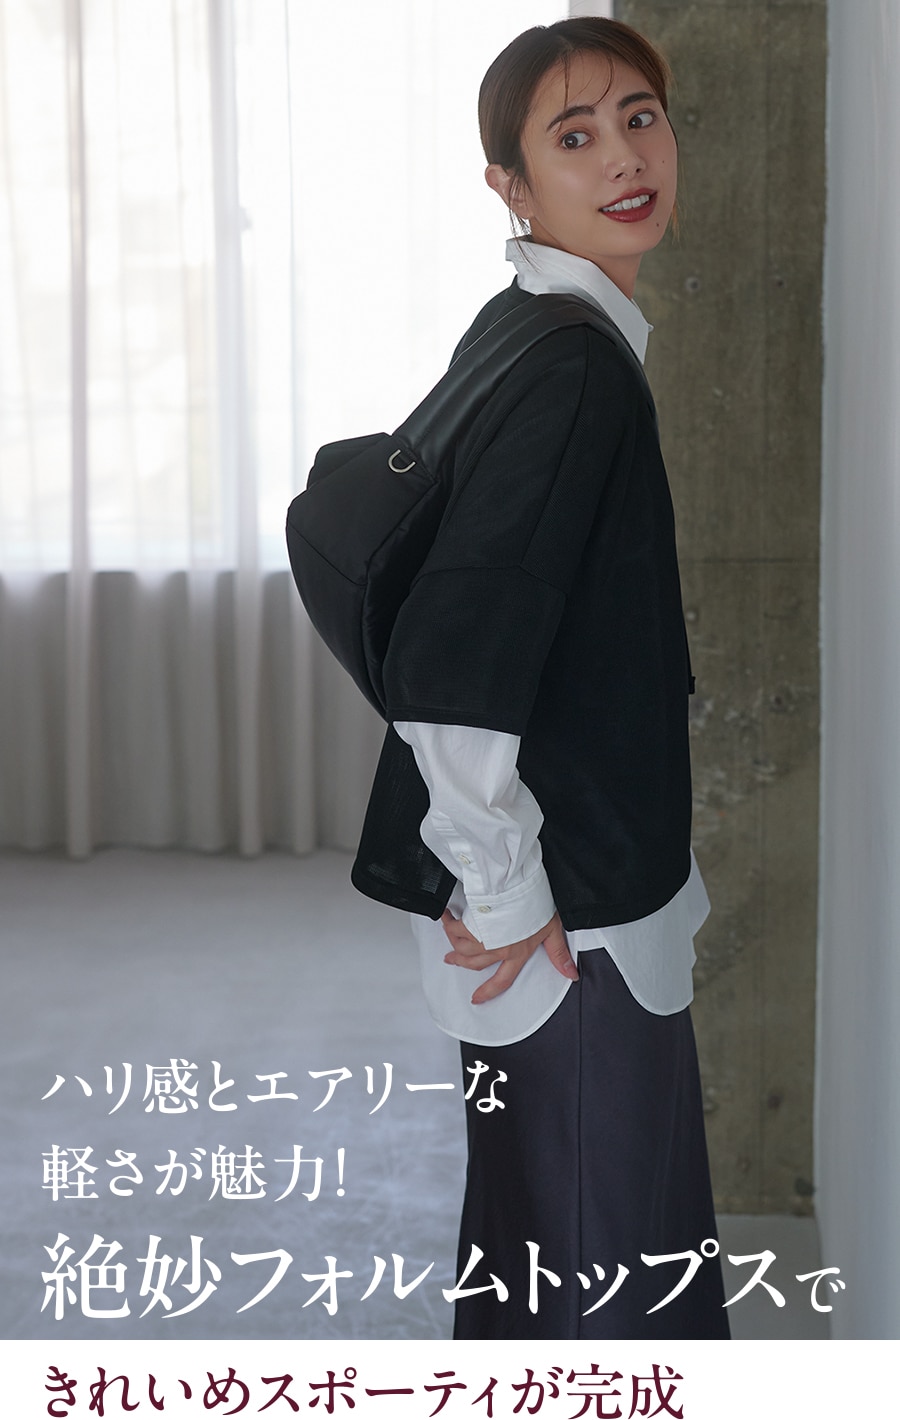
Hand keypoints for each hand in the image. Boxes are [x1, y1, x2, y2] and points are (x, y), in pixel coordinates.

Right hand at [440, 909, 577, 1005]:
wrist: (519, 886)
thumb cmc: (535, 905)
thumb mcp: (552, 930)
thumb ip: (558, 954)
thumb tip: (571, 974)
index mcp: (517, 954)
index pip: (501, 981)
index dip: (488, 992)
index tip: (477, 998)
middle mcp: (497, 949)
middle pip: (474, 963)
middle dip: (460, 962)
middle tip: (451, 959)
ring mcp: (483, 938)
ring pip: (462, 948)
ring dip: (453, 943)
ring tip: (449, 934)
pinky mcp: (471, 923)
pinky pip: (455, 930)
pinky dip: (449, 925)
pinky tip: (447, 917)